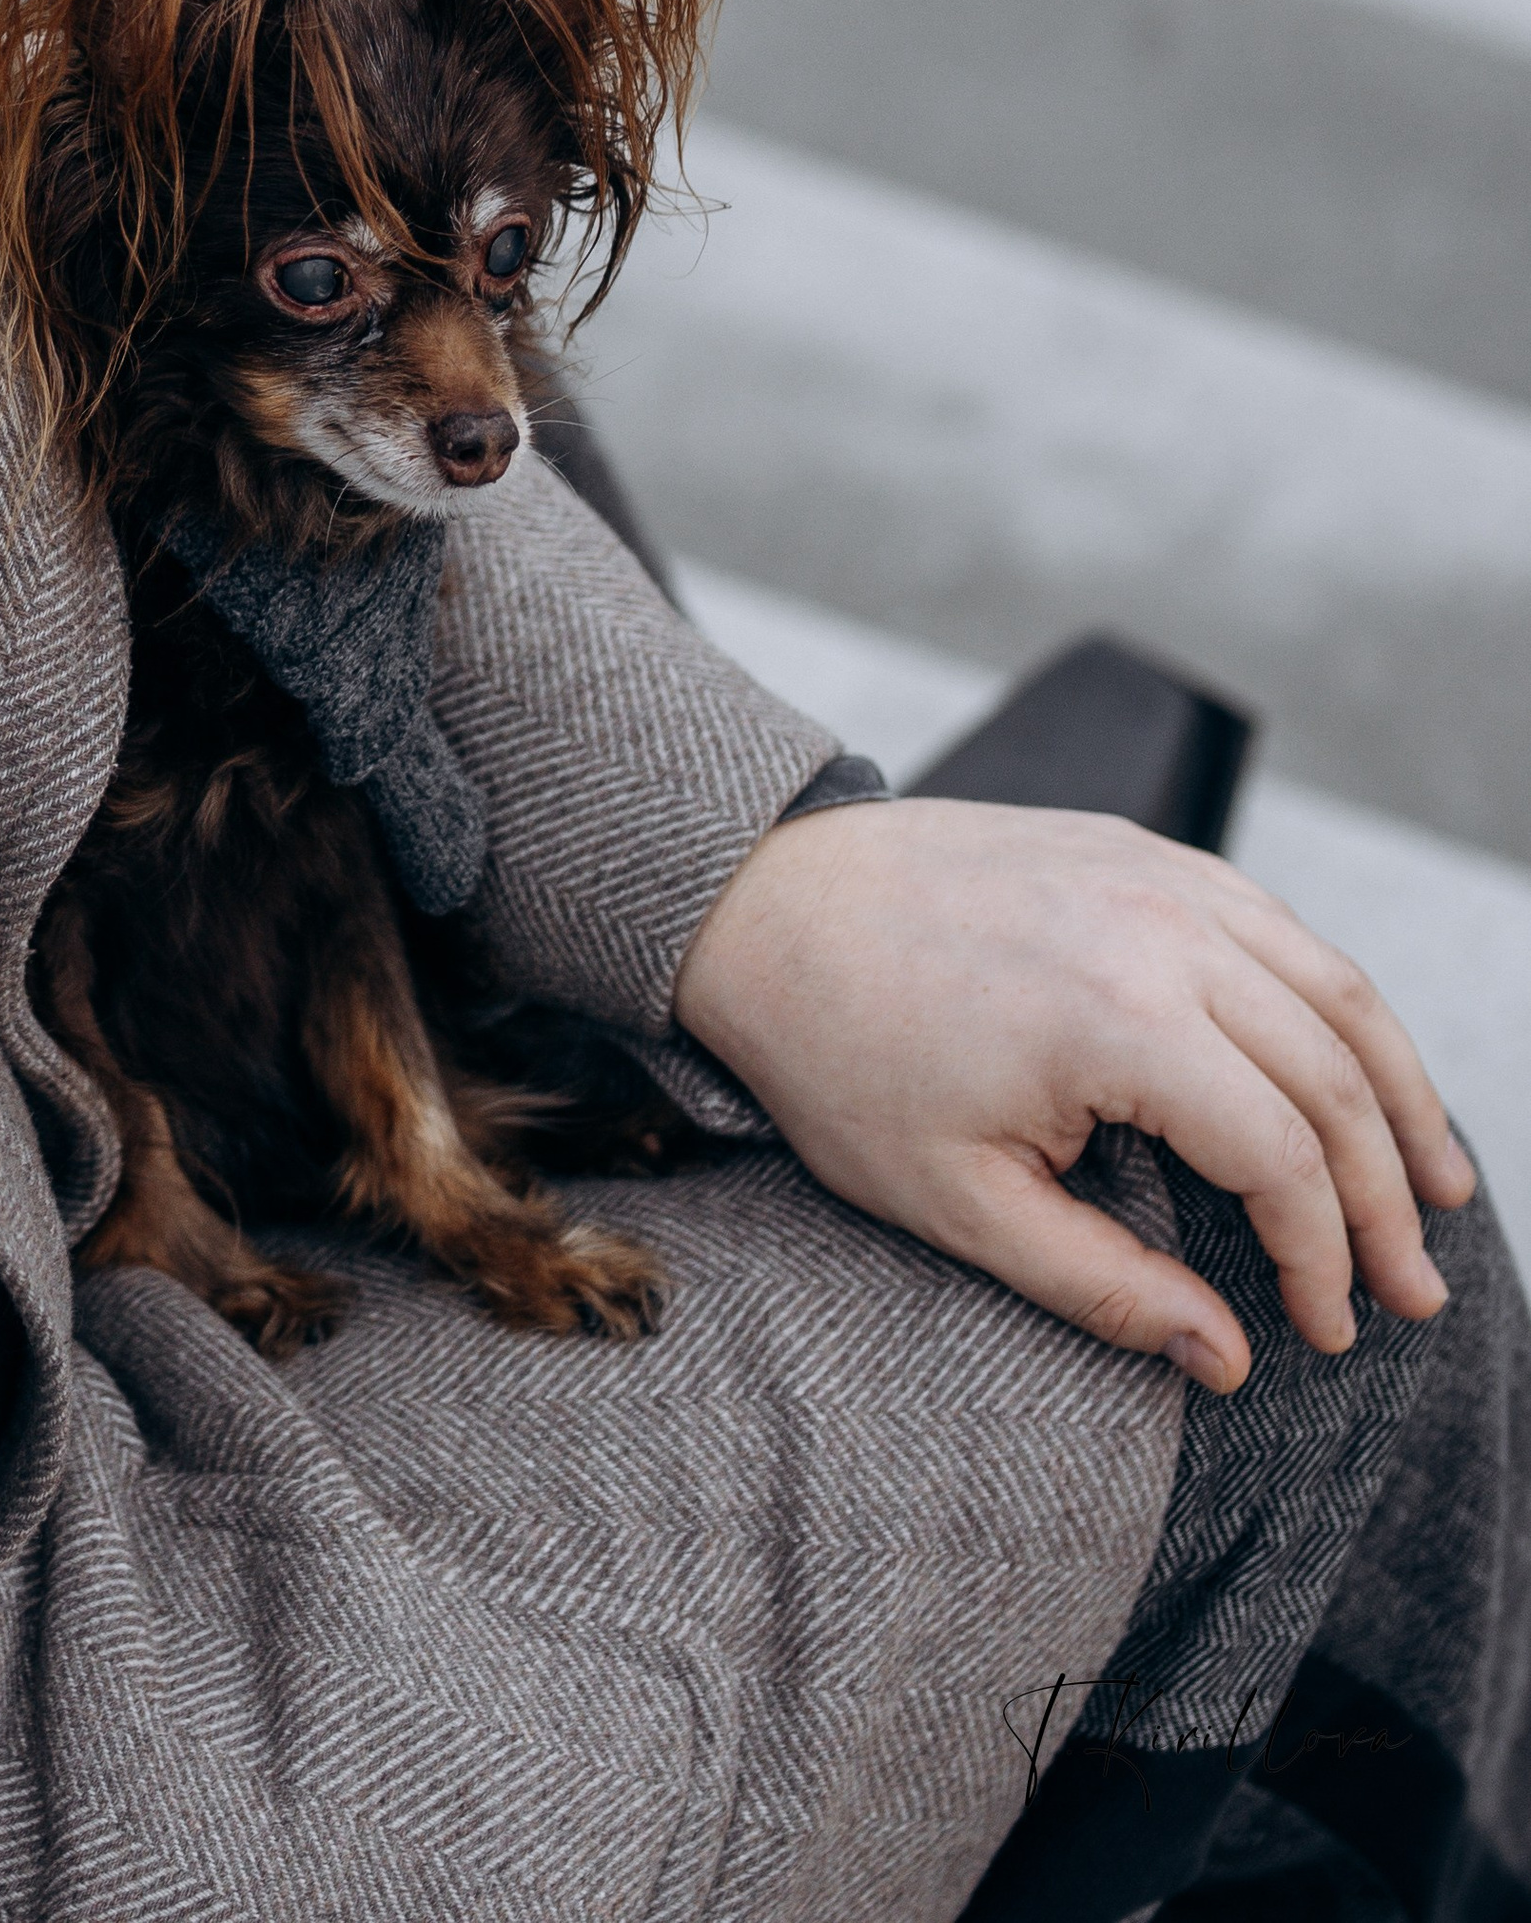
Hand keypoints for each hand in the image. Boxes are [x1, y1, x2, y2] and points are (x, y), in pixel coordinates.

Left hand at [672, 796, 1477, 1388]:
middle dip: (1390, 1196)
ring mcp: (1159, 870)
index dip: (1323, 1258)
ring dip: (1399, 1091)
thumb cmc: (840, 1056)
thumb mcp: (956, 1203)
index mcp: (1119, 1017)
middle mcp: (1162, 926)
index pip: (1283, 1157)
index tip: (1325, 1333)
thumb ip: (1104, 1289)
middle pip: (1333, 1074)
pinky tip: (1355, 1071)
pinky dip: (1339, 1005)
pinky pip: (1279, 926)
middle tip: (1418, 1290)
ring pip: (1333, 985)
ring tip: (1439, 1187)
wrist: (762, 901)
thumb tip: (1230, 1357)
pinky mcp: (1140, 845)